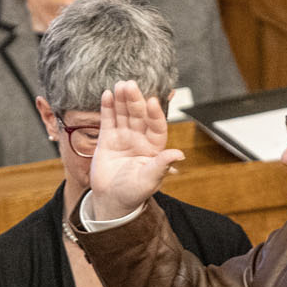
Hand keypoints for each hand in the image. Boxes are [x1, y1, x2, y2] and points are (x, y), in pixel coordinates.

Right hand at [87, 81, 182, 220]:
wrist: (112, 201)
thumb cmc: (134, 193)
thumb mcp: (149, 180)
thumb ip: (162, 165)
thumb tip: (180, 154)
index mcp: (155, 148)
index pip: (157, 126)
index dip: (155, 114)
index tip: (152, 101)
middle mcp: (141, 139)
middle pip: (139, 116)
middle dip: (135, 101)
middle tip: (130, 85)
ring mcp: (124, 137)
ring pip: (124, 114)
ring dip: (122, 100)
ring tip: (120, 86)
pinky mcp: (108, 138)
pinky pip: (108, 120)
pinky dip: (107, 107)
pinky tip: (107, 95)